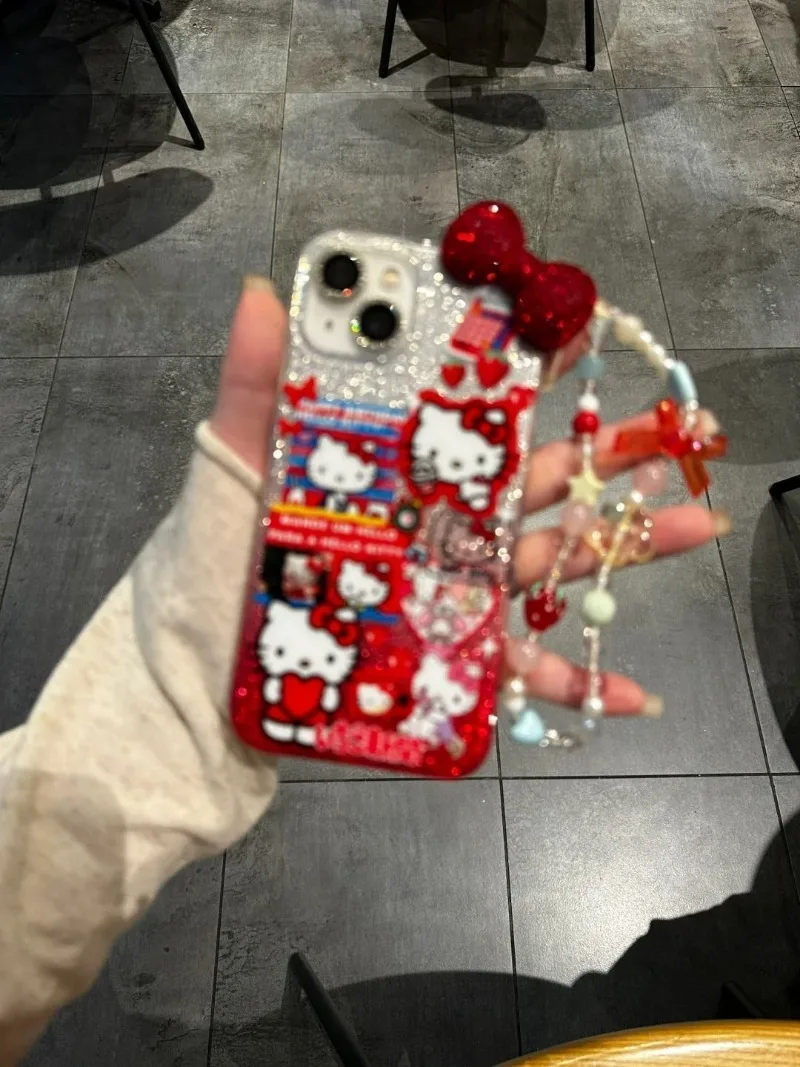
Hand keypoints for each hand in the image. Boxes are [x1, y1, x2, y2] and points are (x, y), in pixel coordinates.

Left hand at [211, 278, 728, 719]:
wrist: (195, 684)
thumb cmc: (213, 572)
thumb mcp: (233, 473)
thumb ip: (254, 389)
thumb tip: (265, 291)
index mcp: (399, 473)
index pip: (476, 413)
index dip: (530, 372)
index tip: (584, 334)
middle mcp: (437, 527)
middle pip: (539, 485)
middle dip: (613, 456)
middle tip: (684, 434)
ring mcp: (449, 594)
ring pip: (553, 564)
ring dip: (627, 548)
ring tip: (700, 527)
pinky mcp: (448, 662)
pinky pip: (522, 672)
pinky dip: (577, 682)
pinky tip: (632, 695)